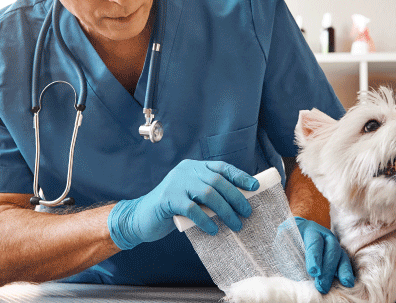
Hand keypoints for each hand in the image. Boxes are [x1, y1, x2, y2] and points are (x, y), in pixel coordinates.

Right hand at [108, 160, 259, 249]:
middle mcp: (185, 171)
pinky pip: (192, 209)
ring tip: (236, 224)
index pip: (221, 167)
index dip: (240, 176)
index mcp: (193, 167)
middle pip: (217, 181)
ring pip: (208, 194)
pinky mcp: (168, 199)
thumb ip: (209, 194)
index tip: (255, 187)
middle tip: (247, 213)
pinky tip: (214, 229)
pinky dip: (206, 220)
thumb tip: (240, 201)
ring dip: (226, 210)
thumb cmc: (172, 210)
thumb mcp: (192, 197)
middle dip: (236, 197)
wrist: (141, 218)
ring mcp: (175, 183)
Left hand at [294, 217, 354, 293]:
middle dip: (327, 269)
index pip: (314, 242)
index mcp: (310, 230)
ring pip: (341, 255)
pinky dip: (347, 271)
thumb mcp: (284, 244)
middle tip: (322, 286)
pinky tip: (348, 282)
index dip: (315, 257)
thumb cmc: (289, 241)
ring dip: (341, 271)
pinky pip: (344, 261)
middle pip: (331, 249)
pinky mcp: (338, 252)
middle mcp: (325, 235)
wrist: (296, 232)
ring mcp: (333, 243)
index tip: (313, 272)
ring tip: (344, 284)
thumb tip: (296, 273)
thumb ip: (290, 255)